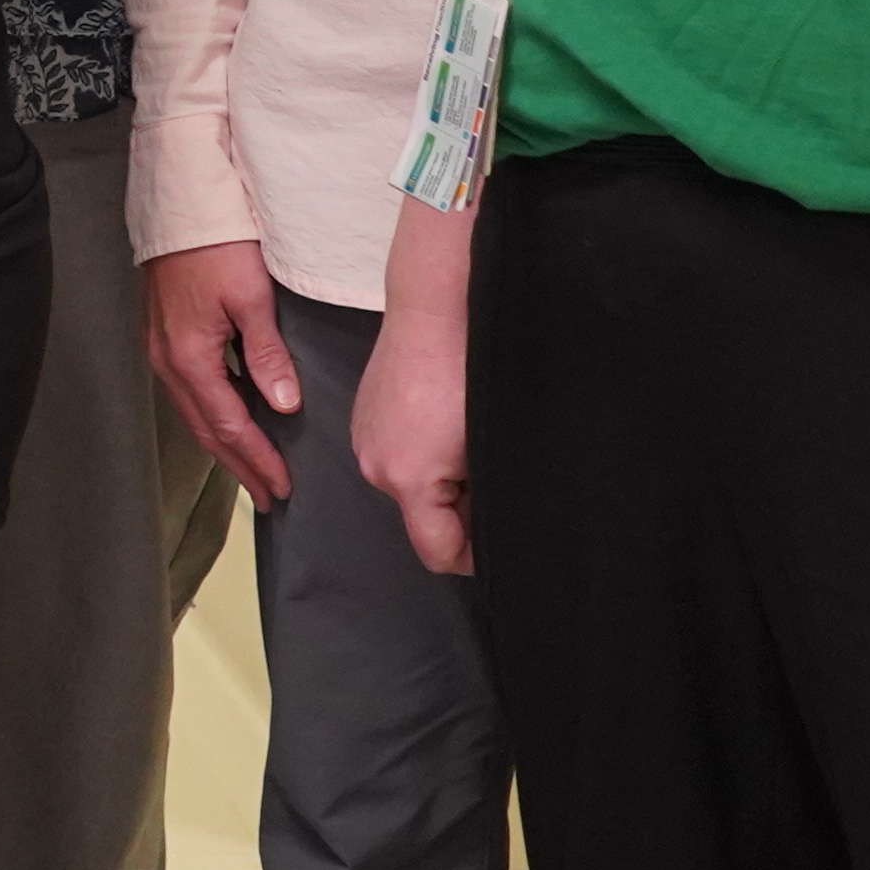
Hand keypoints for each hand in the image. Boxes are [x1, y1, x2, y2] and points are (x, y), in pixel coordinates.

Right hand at [144, 239, 302, 509]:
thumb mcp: (251, 299)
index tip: (282, 487)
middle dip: (239, 465)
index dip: (257, 459)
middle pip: (205, 429)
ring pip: (194, 414)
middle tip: (269, 496)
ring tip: (252, 470)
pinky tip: (231, 421)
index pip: (228, 425)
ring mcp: (161, 350)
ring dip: (224, 445)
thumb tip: (284, 406)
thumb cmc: (216, 245)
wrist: (178, 207)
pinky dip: (212, 417)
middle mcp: (167, 362)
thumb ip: (267, 355)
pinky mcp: (164, 337)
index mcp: (189, 358)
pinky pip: (189, 393)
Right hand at [354, 294, 473, 577]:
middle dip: (460, 513)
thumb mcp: (490, 452)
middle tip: (494, 478)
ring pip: (411, 487)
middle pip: (423, 520)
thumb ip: (487, 503)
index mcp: (405, 481)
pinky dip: (423, 454)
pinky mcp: (364, 417)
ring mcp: (363, 439)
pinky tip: (444, 423)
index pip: (438, 554)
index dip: (477, 558)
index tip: (505, 540)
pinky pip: (397, 457)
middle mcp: (373, 467)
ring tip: (470, 444)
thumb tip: (494, 527)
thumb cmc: (470, 375)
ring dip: (442, 482)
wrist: (437, 311)